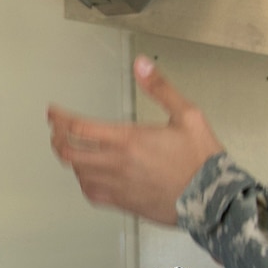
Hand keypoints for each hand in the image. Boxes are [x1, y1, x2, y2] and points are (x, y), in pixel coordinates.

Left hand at [48, 56, 224, 225]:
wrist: (214, 200)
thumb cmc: (202, 160)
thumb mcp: (187, 114)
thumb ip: (160, 88)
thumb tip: (142, 64)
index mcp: (129, 139)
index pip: (79, 127)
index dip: (59, 118)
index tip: (53, 112)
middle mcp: (118, 164)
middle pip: (69, 153)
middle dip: (57, 139)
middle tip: (57, 131)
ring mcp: (119, 186)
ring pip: (78, 173)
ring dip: (71, 160)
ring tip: (71, 149)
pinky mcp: (125, 203)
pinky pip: (92, 194)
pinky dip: (84, 183)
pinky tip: (88, 176)